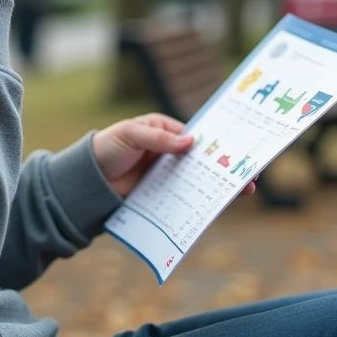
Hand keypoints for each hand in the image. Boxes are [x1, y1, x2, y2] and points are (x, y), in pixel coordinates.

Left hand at [92, 114, 258, 198]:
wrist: (87, 181)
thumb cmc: (106, 148)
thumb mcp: (130, 135)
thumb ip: (157, 139)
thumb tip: (190, 141)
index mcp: (164, 130)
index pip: (196, 136)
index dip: (217, 144)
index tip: (238, 151)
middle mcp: (169, 151)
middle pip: (203, 159)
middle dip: (225, 166)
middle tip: (249, 176)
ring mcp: (166, 173)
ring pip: (197, 178)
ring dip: (217, 185)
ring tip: (240, 192)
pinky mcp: (161, 192)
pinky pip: (183, 196)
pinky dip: (199, 200)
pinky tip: (215, 206)